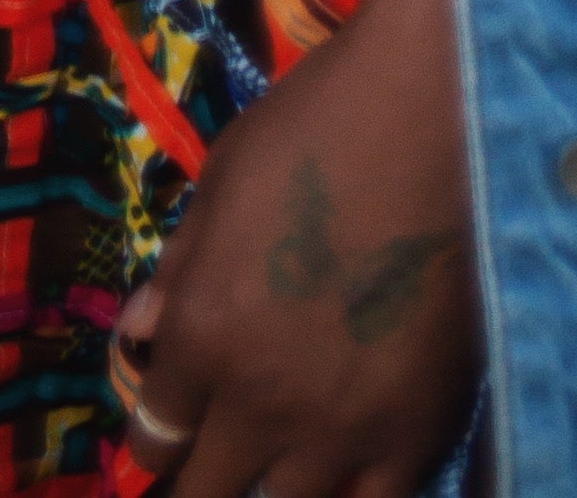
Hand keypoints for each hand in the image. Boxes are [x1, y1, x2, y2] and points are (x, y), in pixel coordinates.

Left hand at [116, 0, 478, 497]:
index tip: (158, 440)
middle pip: (211, 490)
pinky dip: (354, 496)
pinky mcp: (419, 435)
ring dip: (272, 488)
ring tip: (278, 468)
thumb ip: (181, 268)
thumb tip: (139, 328)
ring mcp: (345, 428)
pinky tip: (347, 476)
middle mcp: (262, 401)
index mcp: (204, 335)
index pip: (157, 431)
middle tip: (209, 461)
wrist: (436, 116)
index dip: (152, 439)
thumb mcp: (222, 181)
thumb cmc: (316, 125)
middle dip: (201, 477)